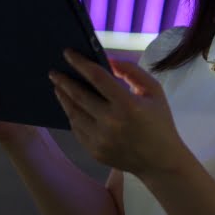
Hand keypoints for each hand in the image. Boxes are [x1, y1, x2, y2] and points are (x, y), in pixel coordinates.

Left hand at [50, 49, 189, 177]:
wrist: (161, 162)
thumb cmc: (159, 121)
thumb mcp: (154, 91)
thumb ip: (132, 71)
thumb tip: (108, 60)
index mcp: (128, 105)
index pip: (97, 77)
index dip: (80, 63)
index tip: (67, 53)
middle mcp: (111, 122)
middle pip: (79, 95)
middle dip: (63, 81)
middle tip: (53, 72)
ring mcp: (101, 139)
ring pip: (73, 114)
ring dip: (63, 98)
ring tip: (58, 87)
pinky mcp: (95, 151)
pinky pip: (77, 130)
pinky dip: (72, 115)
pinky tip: (71, 106)